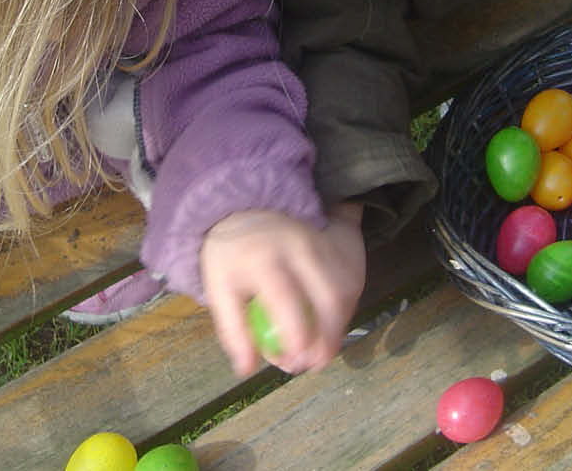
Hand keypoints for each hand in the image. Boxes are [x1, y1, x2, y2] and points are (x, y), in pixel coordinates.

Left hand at [200, 203, 365, 376]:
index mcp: (263, 256)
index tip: (295, 361)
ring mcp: (325, 240)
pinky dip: (345, 305)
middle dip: (330, 336)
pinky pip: (353, 280)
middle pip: (330, 295)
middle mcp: (300, 245)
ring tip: (322, 344)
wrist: (249, 201)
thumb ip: (233, 330)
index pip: (286, 299)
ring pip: (348, 289)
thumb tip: (247, 369)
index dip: (297, 334)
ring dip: (340, 323)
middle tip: (317, 362)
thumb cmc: (232, 252)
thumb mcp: (218, 287)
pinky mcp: (341, 239)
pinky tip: (329, 319)